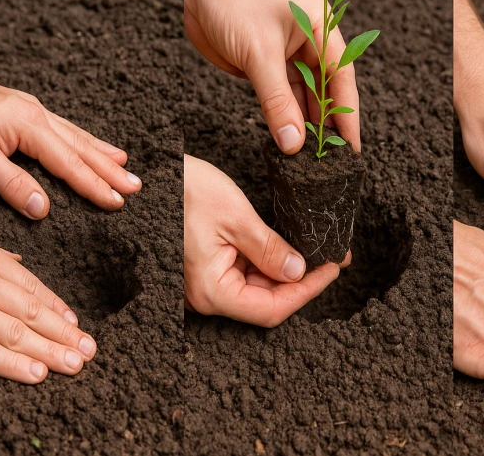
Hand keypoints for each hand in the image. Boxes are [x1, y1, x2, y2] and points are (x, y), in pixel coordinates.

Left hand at [0, 67, 140, 217]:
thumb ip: (10, 184)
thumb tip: (42, 208)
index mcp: (31, 128)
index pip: (70, 164)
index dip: (94, 186)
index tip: (117, 202)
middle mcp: (39, 117)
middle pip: (83, 149)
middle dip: (111, 171)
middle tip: (136, 187)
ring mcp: (35, 112)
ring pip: (77, 137)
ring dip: (103, 154)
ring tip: (126, 166)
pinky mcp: (26, 112)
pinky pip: (65, 129)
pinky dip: (85, 140)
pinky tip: (92, 145)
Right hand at [0, 205, 96, 382]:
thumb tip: (15, 262)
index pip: (32, 286)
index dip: (58, 307)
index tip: (76, 322)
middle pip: (33, 313)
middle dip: (65, 333)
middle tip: (90, 349)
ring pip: (18, 335)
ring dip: (51, 352)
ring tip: (75, 364)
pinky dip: (15, 365)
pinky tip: (38, 374)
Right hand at [183, 155, 345, 326]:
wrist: (152, 174)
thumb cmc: (183, 191)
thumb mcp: (236, 216)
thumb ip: (269, 249)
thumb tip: (299, 272)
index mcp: (211, 291)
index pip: (270, 308)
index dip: (306, 292)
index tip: (331, 269)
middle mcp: (204, 295)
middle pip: (264, 301)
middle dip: (301, 281)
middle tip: (332, 257)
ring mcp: (203, 283)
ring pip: (255, 288)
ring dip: (285, 271)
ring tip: (315, 250)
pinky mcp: (204, 268)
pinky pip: (241, 273)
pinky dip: (266, 262)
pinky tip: (286, 246)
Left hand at [184, 0, 358, 153]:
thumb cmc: (233, 0)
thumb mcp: (260, 54)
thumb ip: (278, 101)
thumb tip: (293, 142)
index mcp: (321, 26)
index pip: (342, 76)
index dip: (348, 113)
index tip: (352, 146)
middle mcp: (308, 41)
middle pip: (324, 89)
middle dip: (326, 123)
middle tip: (329, 159)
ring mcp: (285, 54)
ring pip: (301, 96)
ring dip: (303, 124)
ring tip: (309, 157)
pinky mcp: (263, 65)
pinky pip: (279, 97)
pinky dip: (283, 117)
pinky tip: (286, 139)